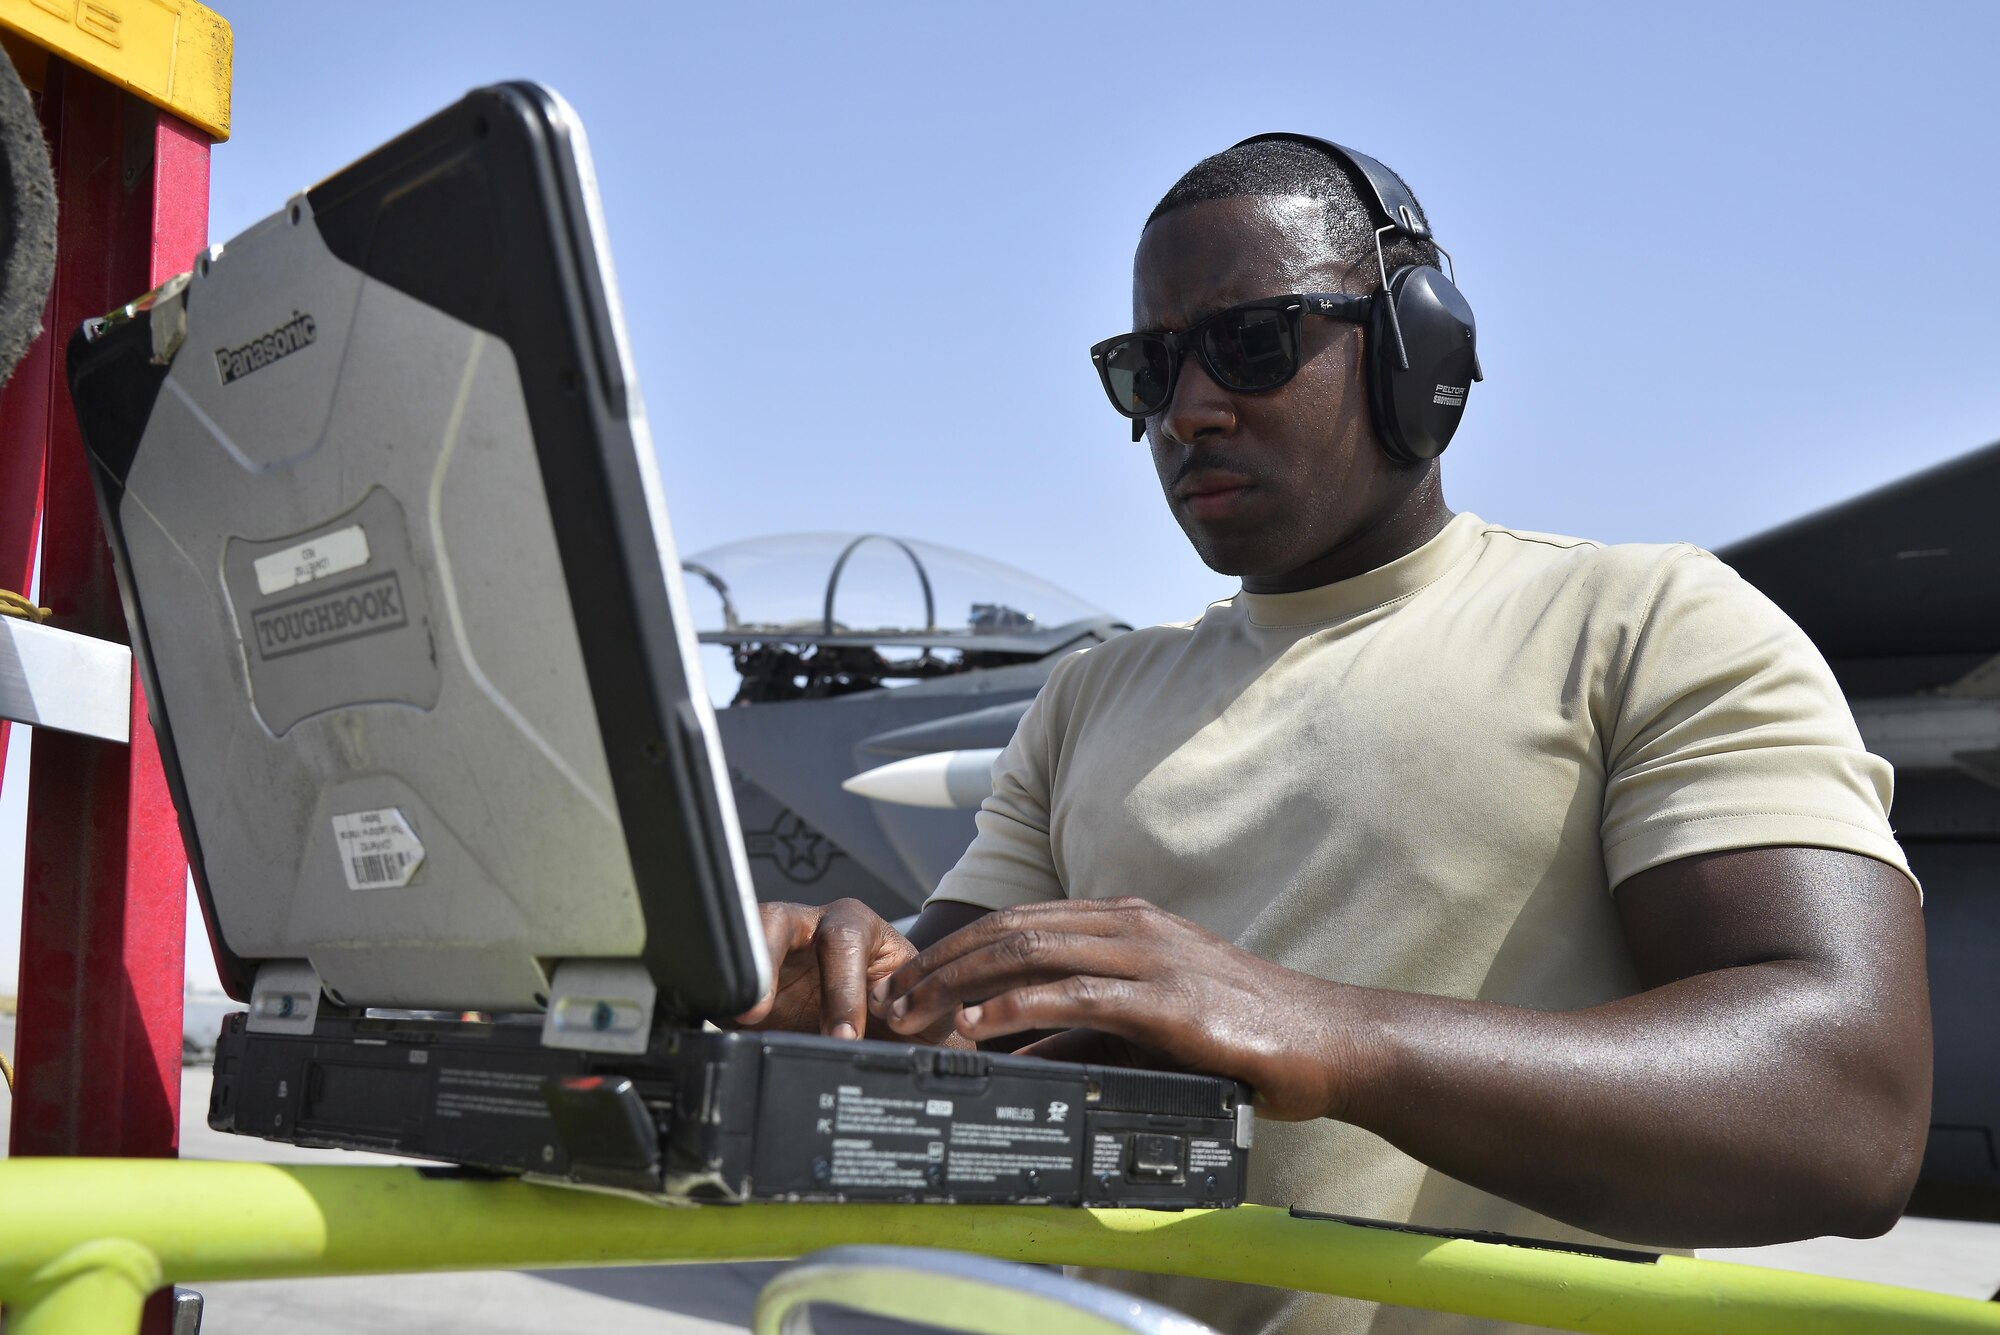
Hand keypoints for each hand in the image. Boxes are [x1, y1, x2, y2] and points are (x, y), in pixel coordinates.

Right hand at [734, 899, 955, 1043]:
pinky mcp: (747, 986)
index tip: (843, 1035)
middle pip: (775, 921)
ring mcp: (771, 956)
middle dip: (768, 962)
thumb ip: (917, 1009)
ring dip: (741, 978)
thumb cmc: (910, 1015)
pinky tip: (729, 1022)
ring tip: (742, 1015)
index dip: (841, 987)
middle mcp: (809, 930)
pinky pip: (725, 984)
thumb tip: (896, 1022)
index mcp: (857, 925)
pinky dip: (723, 1000)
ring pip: (743, 943)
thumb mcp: (927, 1009)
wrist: (887, 1040)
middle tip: (762, 1011)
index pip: (842, 939)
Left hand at [875, 896, 1364, 1119]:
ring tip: (914, 1012)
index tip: (912, 979)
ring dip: (960, 981)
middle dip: (942, 961)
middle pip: (1011, 929)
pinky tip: (979, 1023)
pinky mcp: (1168, 1002)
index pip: (1021, 921)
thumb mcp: (1151, 1024)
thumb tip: (1016, 1050)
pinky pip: (1076, 995)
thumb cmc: (1246, 1033)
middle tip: (893, 998)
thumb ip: (1084, 1030)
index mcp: (1127, 922)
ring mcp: (1150, 957)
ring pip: (1031, 952)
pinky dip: (1017, 1007)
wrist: (1329, 1041)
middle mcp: (1132, 926)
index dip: (958, 946)